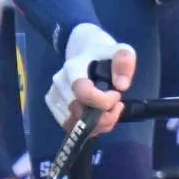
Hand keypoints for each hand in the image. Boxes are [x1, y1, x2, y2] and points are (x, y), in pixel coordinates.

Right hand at [43, 22, 132, 137]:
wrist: (84, 52)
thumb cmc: (104, 54)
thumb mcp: (121, 51)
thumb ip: (124, 63)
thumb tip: (121, 86)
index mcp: (73, 68)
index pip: (83, 93)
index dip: (103, 101)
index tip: (117, 94)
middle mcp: (60, 83)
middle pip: (79, 112)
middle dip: (104, 116)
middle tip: (118, 106)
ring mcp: (54, 95)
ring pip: (74, 123)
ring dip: (98, 125)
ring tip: (111, 111)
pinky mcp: (53, 106)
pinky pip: (70, 126)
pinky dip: (88, 128)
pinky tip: (100, 117)